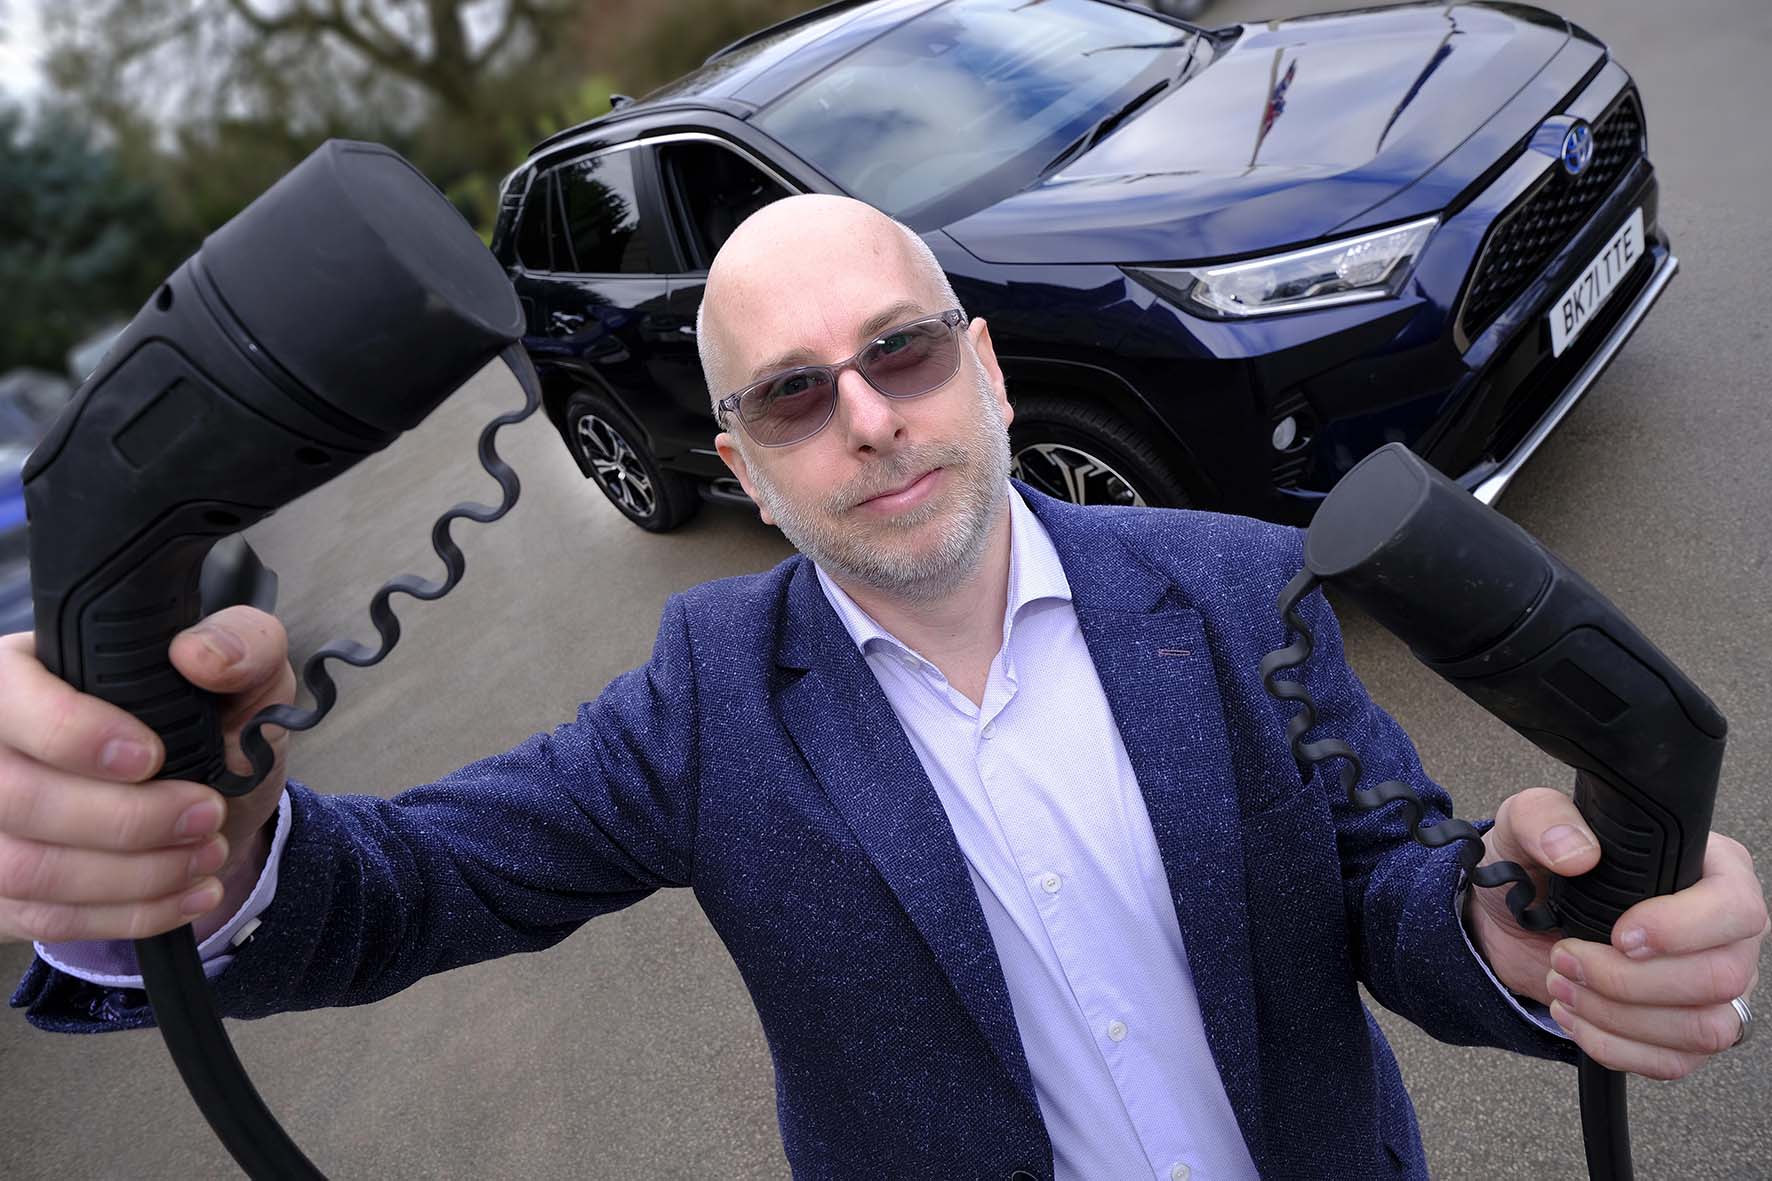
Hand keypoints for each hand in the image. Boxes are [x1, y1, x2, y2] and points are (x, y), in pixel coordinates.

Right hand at [0, 606, 293, 945]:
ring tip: (207, 854)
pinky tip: (189, 894)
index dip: (72, 733)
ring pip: (27, 869)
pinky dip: (128, 914)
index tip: (152, 756)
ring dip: (134, 875)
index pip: (11, 703)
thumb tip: (201, 657)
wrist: (209, 804)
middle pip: (17, 797)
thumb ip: (243, 644)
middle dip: (128, 819)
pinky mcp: (1, 894)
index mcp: (23, 676)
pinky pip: (44, 919)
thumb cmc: (209, 726)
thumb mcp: (246, 675)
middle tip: (207, 813)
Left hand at [1466, 787, 1767, 1079]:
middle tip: (1566, 957)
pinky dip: (1613, 1046)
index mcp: (1710, 869)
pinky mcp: (1686, 1033)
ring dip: (1619, 1016)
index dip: (1682, 929)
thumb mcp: (1526, 824)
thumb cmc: (1538, 865)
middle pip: (1721, 977)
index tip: (1619, 934)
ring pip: (1705, 1028)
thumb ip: (1545, 819)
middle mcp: (1726, 932)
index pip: (1736, 907)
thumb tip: (1577, 853)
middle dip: (1629, 979)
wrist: (1516, 919)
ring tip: (1562, 985)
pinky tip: (1573, 1015)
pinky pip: (1674, 1062)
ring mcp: (1713, 989)